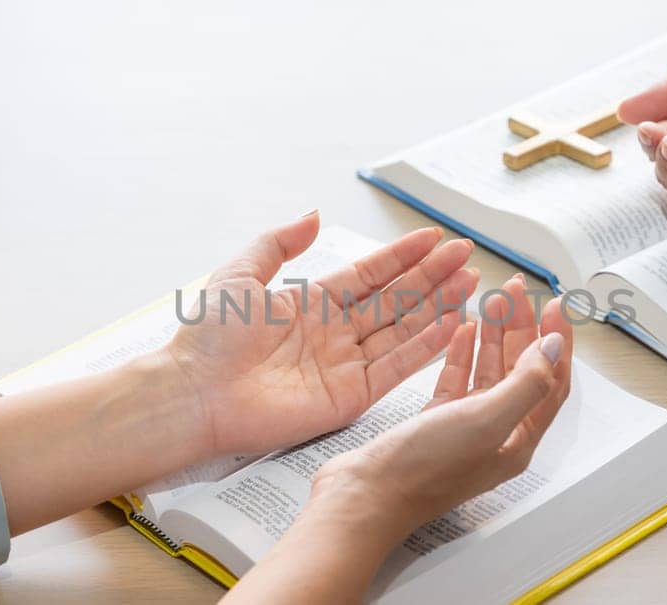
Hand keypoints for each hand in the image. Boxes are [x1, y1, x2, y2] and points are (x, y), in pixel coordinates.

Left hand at [163, 211, 480, 455]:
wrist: (194, 394)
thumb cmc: (207, 340)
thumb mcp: (240, 275)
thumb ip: (279, 243)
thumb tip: (312, 215)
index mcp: (311, 303)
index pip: (370, 275)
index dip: (403, 256)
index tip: (434, 239)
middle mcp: (334, 333)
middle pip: (395, 300)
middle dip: (432, 277)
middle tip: (466, 256)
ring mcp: (345, 365)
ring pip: (404, 331)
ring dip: (438, 307)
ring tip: (471, 284)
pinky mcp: (350, 397)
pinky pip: (396, 369)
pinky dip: (426, 348)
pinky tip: (451, 324)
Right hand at [308, 275, 573, 537]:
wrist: (366, 494)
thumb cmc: (423, 470)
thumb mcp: (486, 422)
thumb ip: (526, 384)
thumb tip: (554, 349)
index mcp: (517, 439)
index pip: (550, 382)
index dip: (555, 342)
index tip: (554, 305)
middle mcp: (495, 434)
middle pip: (520, 371)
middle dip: (523, 329)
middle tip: (516, 292)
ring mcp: (464, 428)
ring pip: (488, 372)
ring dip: (493, 335)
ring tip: (493, 300)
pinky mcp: (434, 422)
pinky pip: (456, 380)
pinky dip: (461, 352)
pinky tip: (462, 330)